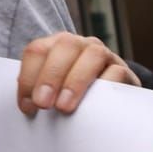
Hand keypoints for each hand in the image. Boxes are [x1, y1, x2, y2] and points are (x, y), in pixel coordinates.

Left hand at [16, 32, 138, 114]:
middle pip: (65, 46)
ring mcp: (105, 55)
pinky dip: (105, 85)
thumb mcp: (52, 91)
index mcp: (56, 45)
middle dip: (51, 76)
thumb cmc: (73, 98)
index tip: (28, 106)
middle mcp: (81, 44)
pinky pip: (117, 72)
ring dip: (76, 81)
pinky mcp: (124, 71)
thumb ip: (39, 91)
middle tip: (43, 104)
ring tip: (64, 107)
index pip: (37, 50)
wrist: (109, 103)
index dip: (28, 77)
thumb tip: (28, 106)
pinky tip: (95, 105)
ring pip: (93, 54)